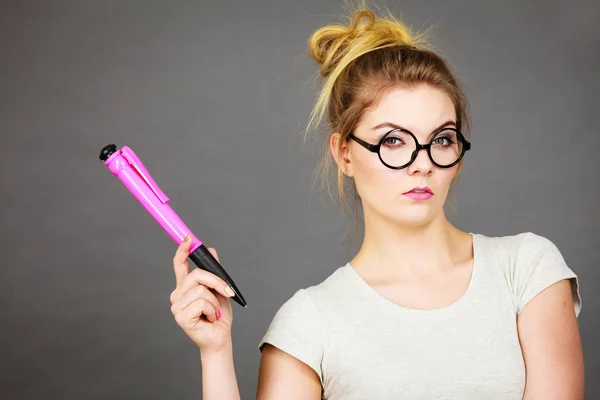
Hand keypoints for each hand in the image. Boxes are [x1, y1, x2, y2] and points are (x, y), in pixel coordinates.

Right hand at [170, 235, 233, 353]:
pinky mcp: (181, 316)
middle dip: (217, 282)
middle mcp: (177, 295)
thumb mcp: (219, 290)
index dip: (183, 250)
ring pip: (201, 290)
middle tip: (227, 293)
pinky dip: (212, 310)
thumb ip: (213, 272)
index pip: (180, 264)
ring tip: (214, 312)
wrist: (220, 338)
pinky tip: (210, 319)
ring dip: (215, 301)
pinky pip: (202, 302)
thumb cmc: (218, 316)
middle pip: (197, 275)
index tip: (189, 238)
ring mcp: (176, 306)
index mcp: (184, 287)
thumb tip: (211, 250)